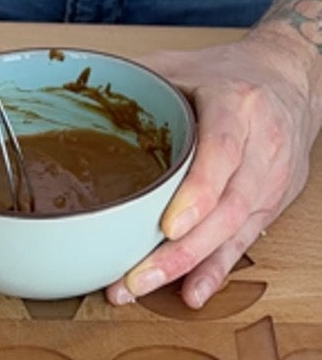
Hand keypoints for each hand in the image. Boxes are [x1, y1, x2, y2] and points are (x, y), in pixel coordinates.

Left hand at [107, 30, 321, 308]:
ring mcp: (271, 179)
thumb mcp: (182, 65)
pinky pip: (243, 242)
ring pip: (234, 230)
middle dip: (180, 250)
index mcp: (237, 106)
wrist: (291, 78)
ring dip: (188, 267)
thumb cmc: (228, 74)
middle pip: (227, 206)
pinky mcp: (272, 202)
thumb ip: (135, 81)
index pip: (222, 153)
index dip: (198, 192)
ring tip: (141, 288)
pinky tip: (191, 293)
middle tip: (134, 278)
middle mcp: (261, 146)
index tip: (169, 226)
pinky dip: (216, 270)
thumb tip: (67, 95)